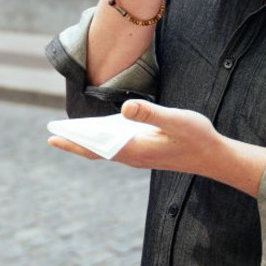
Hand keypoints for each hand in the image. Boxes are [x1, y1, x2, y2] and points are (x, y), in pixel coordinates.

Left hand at [48, 100, 265, 196]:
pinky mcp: (145, 152)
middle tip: (51, 133)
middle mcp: (133, 156)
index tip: (53, 137)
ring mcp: (139, 156)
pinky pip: (117, 147)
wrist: (215, 156)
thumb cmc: (197, 136)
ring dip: (88, 141)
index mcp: (135, 150)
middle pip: (97, 151)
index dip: (74, 143)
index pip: (96, 148)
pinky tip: (97, 129)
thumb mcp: (176, 120)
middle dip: (74, 142)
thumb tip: (123, 109)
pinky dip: (103, 139)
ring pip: (106, 149)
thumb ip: (150, 113)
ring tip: (69, 130)